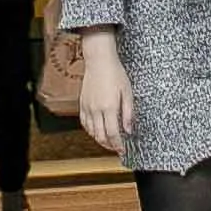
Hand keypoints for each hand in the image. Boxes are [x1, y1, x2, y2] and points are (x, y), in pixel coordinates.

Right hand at [75, 28, 133, 153]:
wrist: (99, 61)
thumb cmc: (115, 73)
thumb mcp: (128, 93)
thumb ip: (128, 113)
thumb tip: (128, 129)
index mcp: (109, 108)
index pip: (113, 134)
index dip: (118, 145)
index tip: (122, 150)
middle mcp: (96, 110)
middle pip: (101, 136)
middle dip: (109, 145)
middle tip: (116, 148)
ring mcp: (88, 107)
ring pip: (91, 131)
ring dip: (99, 139)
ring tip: (108, 142)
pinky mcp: (82, 103)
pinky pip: (84, 122)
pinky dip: (90, 130)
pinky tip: (96, 131)